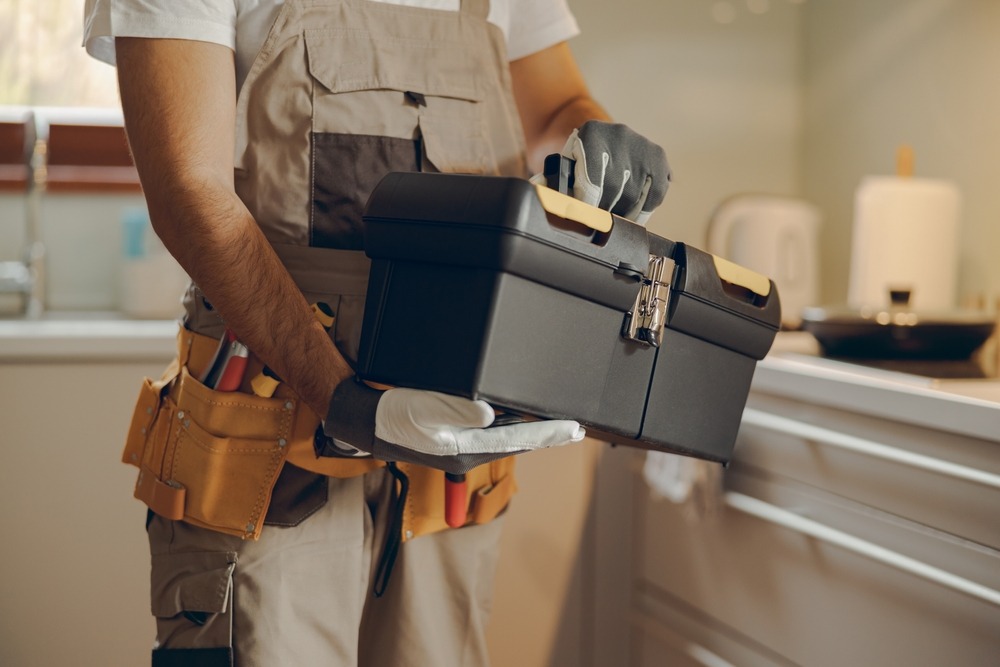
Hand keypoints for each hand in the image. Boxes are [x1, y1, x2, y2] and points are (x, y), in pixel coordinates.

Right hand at [322, 379, 585, 473]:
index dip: (549, 433)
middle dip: (546, 431)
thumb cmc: (392, 416)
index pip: (518, 440)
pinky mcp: (454, 431)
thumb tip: (492, 414)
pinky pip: (490, 427)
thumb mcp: (423, 413)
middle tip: (575, 424)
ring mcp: (461, 441)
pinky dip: (509, 420)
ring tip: (553, 418)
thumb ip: (457, 411)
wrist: (365, 418)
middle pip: (517, 438)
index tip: (575, 428)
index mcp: (465, 448)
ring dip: (529, 426)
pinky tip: (517, 412)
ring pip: (506, 433)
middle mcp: (467, 447)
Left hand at [560, 121, 670, 224]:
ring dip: (624, 214)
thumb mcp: (567, 164)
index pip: (591, 178)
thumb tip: (554, 203)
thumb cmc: (580, 158)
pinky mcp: (658, 156)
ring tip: (613, 220)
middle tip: (598, 224)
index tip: (585, 221)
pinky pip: (656, 192)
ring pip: (634, 194)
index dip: (587, 205)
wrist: (603, 138)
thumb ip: (560, 182)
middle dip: (604, 211)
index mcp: (592, 134)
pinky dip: (645, 210)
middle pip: (613, 188)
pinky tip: (634, 215)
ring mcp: (642, 145)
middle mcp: (620, 135)